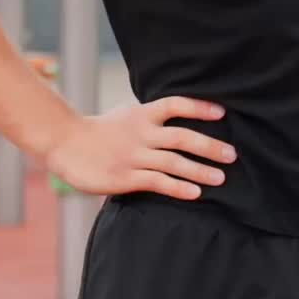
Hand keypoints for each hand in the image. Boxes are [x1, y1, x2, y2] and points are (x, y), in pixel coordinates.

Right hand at [46, 96, 236, 199]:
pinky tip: (195, 194)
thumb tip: (176, 121)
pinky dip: (178, 188)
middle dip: (209, 145)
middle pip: (182, 136)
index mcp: (142, 114)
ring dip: (199, 170)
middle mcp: (141, 133)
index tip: (222, 113)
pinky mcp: (125, 177)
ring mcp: (134, 155)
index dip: (200, 107)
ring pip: (174, 162)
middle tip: (232, 154)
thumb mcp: (127, 116)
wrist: (66, 143)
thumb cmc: (100, 131)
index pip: (176, 104)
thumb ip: (150, 119)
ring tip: (220, 178)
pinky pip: (157, 182)